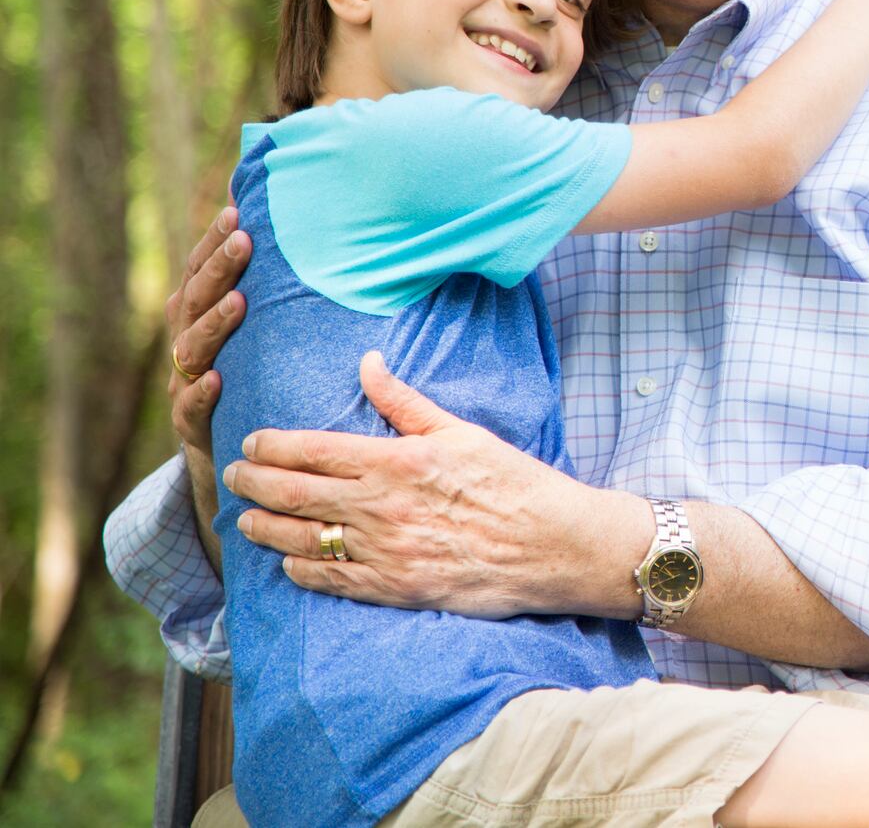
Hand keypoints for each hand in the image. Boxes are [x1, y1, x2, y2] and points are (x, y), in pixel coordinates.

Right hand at [166, 205, 251, 455]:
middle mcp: (186, 341)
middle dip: (218, 269)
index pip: (200, 271)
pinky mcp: (189, 423)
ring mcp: (184, 382)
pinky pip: (191, 407)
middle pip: (196, 300)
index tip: (236, 212)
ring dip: (214, 323)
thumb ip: (267, 284)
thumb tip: (286, 222)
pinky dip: (202, 392)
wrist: (226, 444)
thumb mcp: (256, 328)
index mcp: (197, 314)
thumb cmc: (249, 369)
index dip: (213, 242)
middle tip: (244, 241)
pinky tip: (218, 378)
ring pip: (192, 348)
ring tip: (238, 301)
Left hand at [222, 353, 646, 617]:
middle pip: (292, 493)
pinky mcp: (393, 589)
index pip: (311, 449)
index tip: (252, 441)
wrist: (552, 544)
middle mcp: (380, 506)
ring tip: (245, 519)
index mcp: (395, 460)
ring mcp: (383, 552)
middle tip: (232, 475)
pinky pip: (329, 580)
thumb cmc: (512, 482)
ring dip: (263, 527)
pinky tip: (287, 560)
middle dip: (251, 482)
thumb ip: (405, 401)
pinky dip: (299, 569)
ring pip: (300, 539)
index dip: (271, 445)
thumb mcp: (461, 431)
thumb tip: (367, 362)